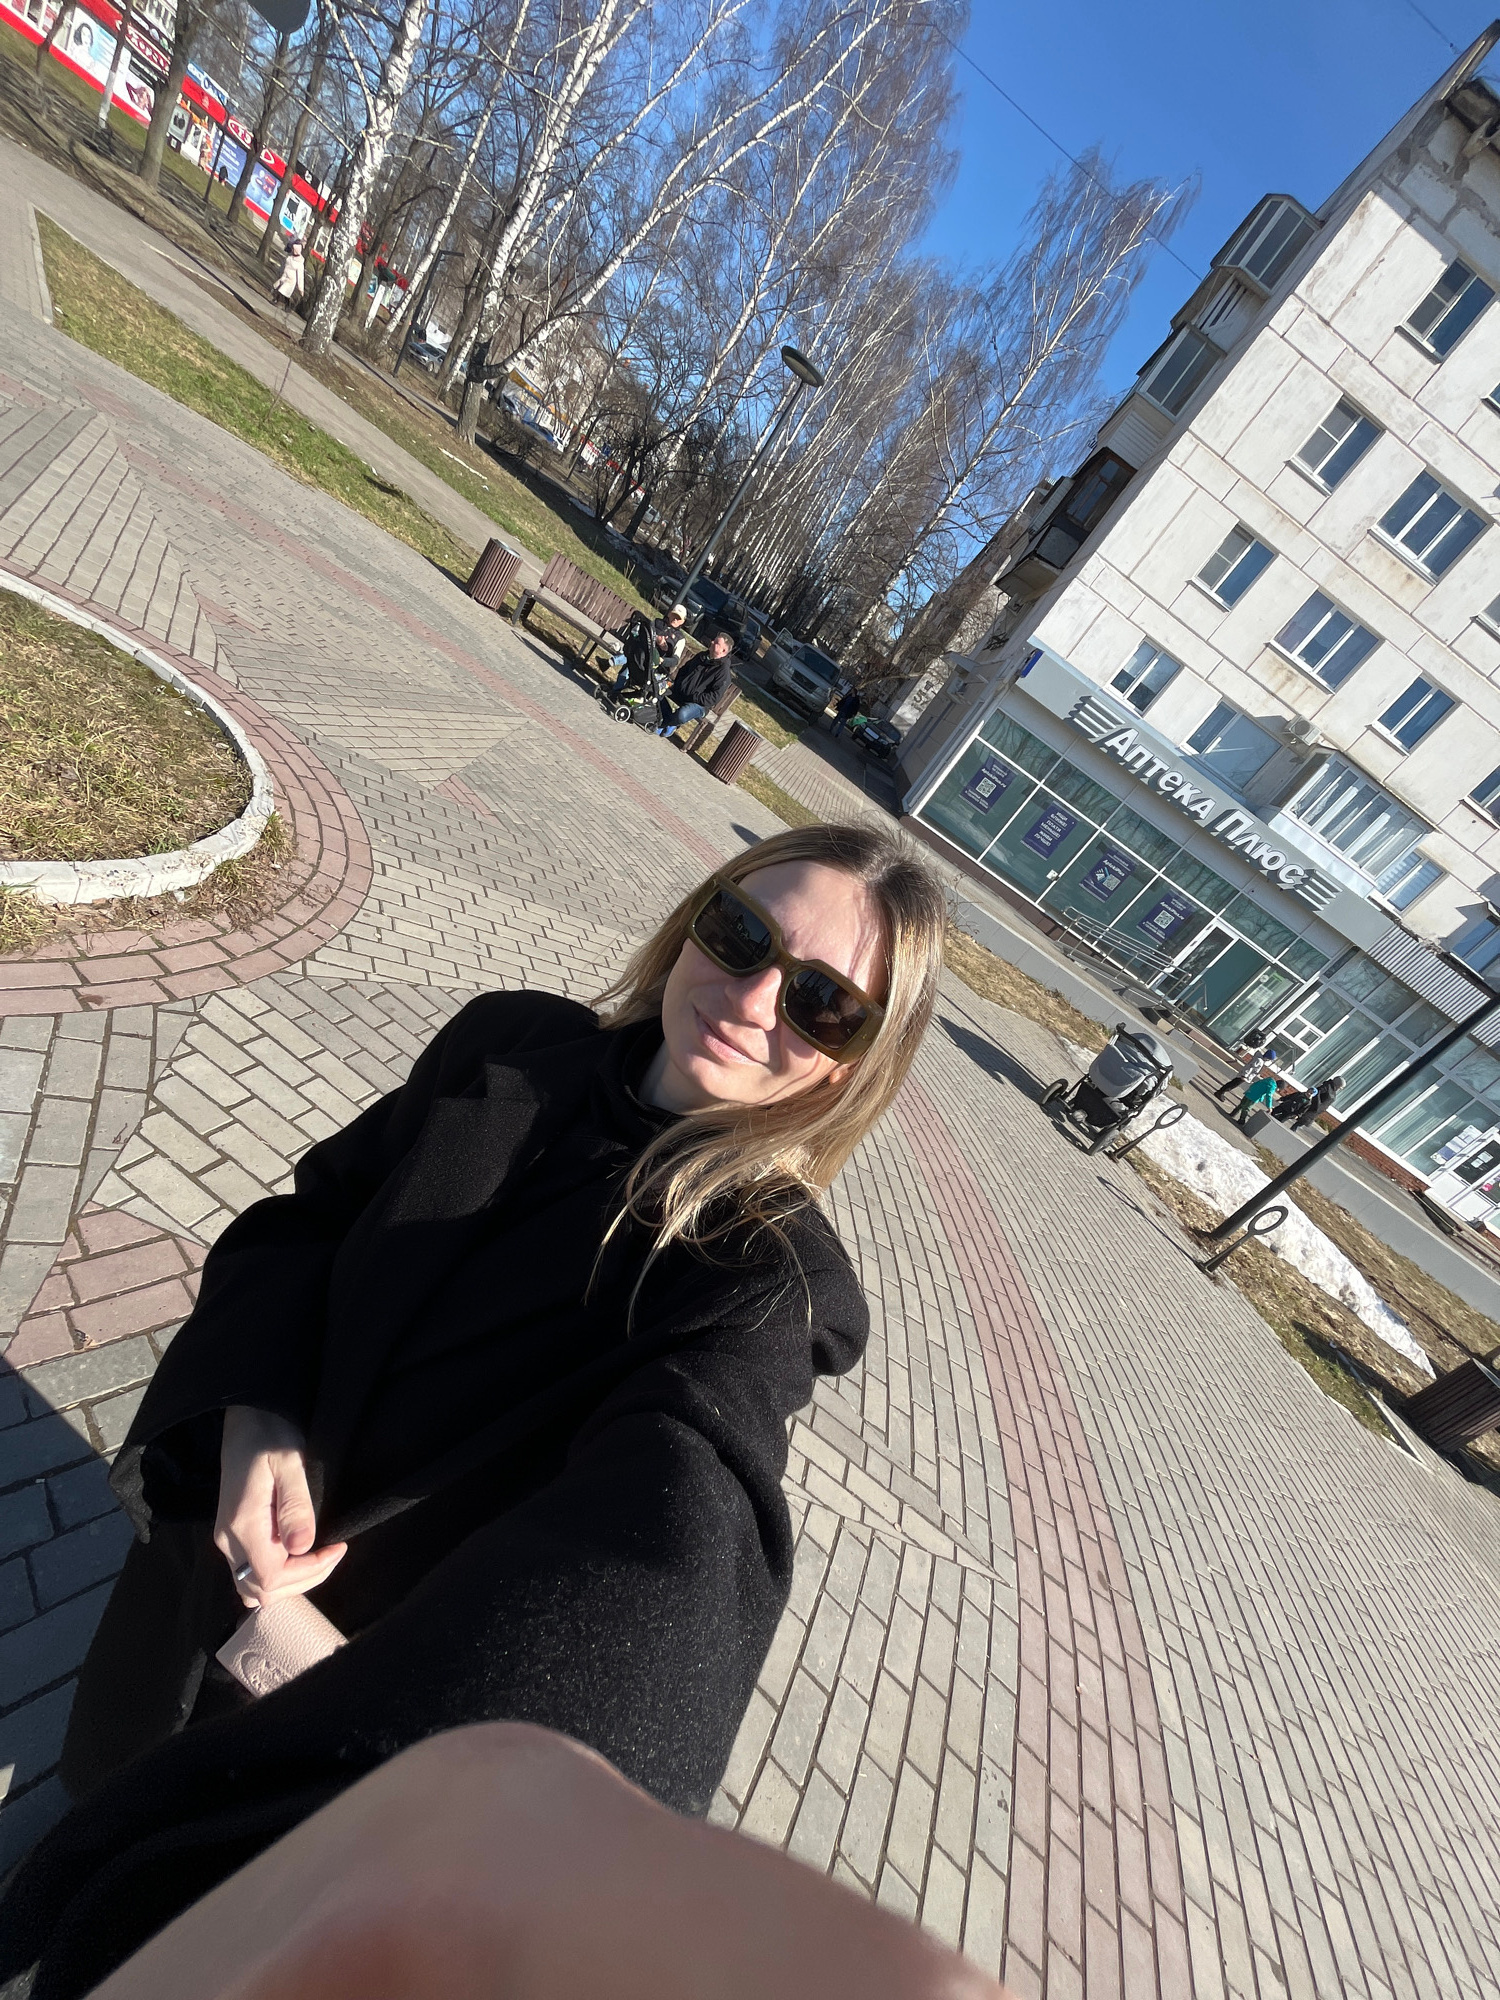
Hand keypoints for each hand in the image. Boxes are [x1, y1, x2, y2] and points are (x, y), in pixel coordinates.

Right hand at [214, 1405, 346, 1608]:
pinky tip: (297, 1557)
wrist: (246, 1418)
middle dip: (303, 1581)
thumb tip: (301, 1547)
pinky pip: (249, 1573)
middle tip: (333, 1553)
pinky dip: (274, 1577)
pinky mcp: (232, 1534)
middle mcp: (228, 1539)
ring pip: (252, 1588)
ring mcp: (227, 1539)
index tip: (337, 1548)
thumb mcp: (289, 1462)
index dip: (309, 1572)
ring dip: (289, 1583)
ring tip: (320, 1557)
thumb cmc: (269, 1434)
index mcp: (242, 1524)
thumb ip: (295, 1506)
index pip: (272, 1577)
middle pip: (261, 1590)